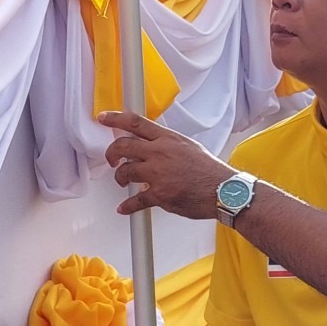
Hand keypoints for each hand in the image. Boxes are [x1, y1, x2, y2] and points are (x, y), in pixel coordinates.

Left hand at [100, 111, 232, 218]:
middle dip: (111, 153)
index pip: (135, 122)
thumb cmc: (210, 170)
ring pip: (125, 171)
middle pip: (123, 146)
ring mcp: (158, 174)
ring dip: (120, 177)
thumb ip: (168, 144)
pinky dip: (127, 206)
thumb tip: (153, 146)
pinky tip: (124, 207)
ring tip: (123, 181)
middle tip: (111, 159)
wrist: (222, 190)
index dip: (115, 118)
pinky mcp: (159, 195)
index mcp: (168, 139)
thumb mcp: (189, 146)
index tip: (103, 118)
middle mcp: (160, 153)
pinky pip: (136, 200)